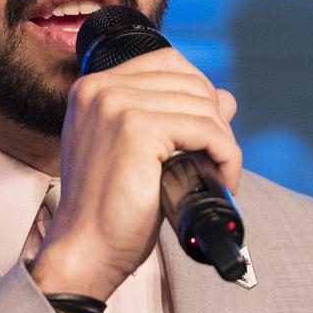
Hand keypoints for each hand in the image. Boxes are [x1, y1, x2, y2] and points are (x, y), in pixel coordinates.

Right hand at [30, 47, 240, 301]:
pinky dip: (225, 156)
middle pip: (189, 81)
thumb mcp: (136, 152)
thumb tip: (225, 97)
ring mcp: (116, 105)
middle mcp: (99, 89)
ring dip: (223, 142)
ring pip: (203, 105)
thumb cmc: (108, 210)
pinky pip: (207, 130)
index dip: (198, 95)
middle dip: (215, 120)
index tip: (206, 134)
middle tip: (216, 161)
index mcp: (92, 89)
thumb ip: (171, 117)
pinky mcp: (137, 128)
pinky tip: (222, 179)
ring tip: (218, 175)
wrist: (86, 249)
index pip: (167, 63)